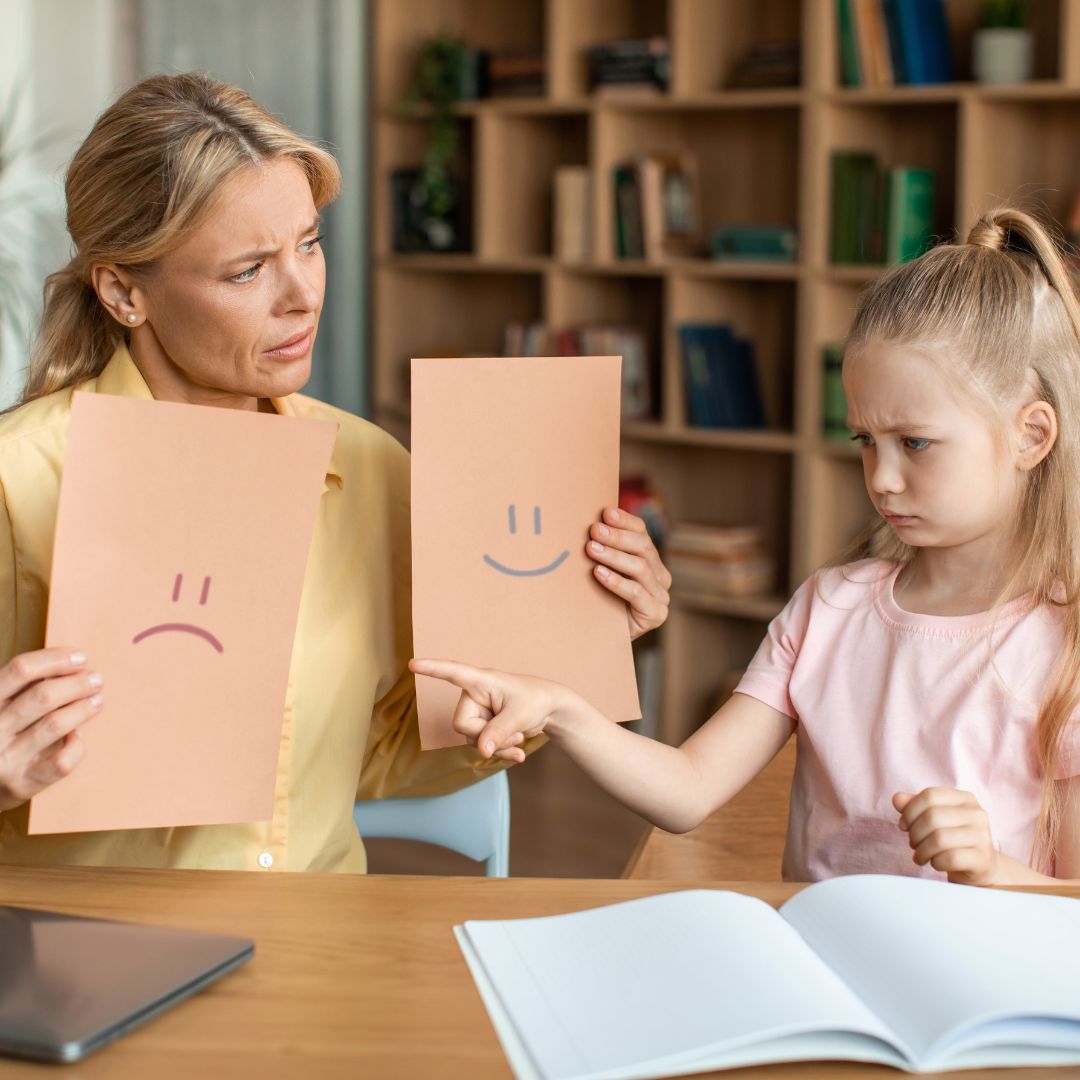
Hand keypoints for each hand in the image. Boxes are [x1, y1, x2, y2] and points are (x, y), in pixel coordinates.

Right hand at [0, 648, 103, 811]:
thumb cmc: (1, 733)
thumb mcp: (2, 704)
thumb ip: (24, 686)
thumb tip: (70, 662)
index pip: (20, 670)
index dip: (55, 660)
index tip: (80, 658)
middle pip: (43, 696)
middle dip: (77, 684)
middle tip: (96, 679)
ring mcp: (4, 760)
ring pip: (55, 724)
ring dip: (83, 708)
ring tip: (97, 699)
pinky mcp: (22, 785)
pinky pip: (61, 762)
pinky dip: (76, 746)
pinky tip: (78, 736)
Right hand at [410, 658, 569, 761]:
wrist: (549, 710)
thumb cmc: (535, 700)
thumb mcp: (520, 715)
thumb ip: (499, 732)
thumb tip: (481, 751)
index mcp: (481, 681)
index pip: (452, 673)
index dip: (432, 669)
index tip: (412, 664)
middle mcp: (473, 696)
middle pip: (462, 724)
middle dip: (487, 736)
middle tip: (514, 733)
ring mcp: (476, 713)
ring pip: (471, 740)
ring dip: (497, 746)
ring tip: (519, 738)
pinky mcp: (482, 728)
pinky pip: (481, 747)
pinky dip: (499, 752)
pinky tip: (518, 753)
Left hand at [586, 508, 670, 639]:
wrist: (598, 638)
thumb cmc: (598, 599)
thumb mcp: (601, 570)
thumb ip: (602, 548)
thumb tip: (587, 519)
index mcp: (651, 560)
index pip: (642, 533)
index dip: (625, 521)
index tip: (605, 512)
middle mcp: (660, 576)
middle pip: (643, 548)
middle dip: (617, 537)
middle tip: (594, 530)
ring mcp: (661, 596)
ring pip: (640, 568)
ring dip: (614, 556)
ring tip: (592, 549)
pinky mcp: (656, 615)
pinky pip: (637, 594)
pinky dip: (617, 582)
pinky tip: (599, 573)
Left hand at [893, 787, 1000, 884]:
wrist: (980, 867)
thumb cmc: (951, 839)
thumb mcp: (933, 819)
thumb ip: (913, 806)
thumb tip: (897, 799)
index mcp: (965, 798)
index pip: (929, 795)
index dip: (909, 810)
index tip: (903, 825)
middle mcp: (977, 814)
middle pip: (932, 817)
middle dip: (915, 833)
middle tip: (913, 844)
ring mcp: (982, 836)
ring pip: (939, 839)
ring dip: (922, 851)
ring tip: (920, 856)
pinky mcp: (982, 859)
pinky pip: (950, 858)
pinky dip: (936, 862)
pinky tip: (936, 864)